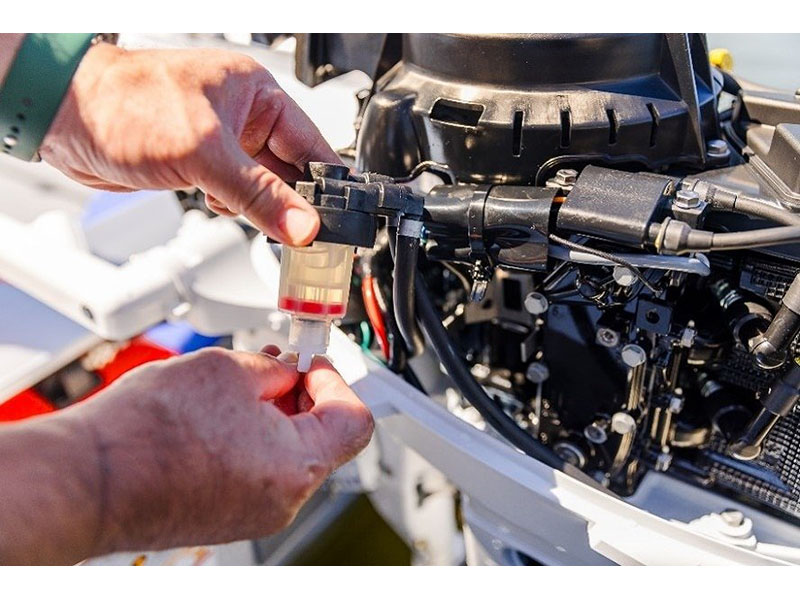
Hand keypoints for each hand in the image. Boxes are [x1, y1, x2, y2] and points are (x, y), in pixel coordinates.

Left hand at [40, 43, 339, 244]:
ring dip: (257, 207)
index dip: (327, 185)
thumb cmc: (124, 105)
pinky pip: (236, 194)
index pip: (310, 144)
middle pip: (289, 170)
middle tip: (302, 235)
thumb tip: (302, 224)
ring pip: (262, 187)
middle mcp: (243, 116)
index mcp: (256, 93)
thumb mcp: (204, 153)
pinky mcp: (201, 164)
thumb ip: (259, 194)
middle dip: (290, 202)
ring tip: (241, 207)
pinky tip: (216, 203)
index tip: (340, 220)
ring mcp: (222, 142)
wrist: (66, 120)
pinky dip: (233, 207)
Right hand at [69, 346, 372, 554]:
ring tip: (234, 387)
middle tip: (274, 365)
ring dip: (272, 415)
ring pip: (286, 454)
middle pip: (320, 437)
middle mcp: (282, 500)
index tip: (312, 363)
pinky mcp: (226, 516)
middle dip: (301, 394)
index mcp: (297, 465)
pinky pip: (257, 472)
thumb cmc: (147, 432)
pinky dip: (249, 440)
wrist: (90, 478)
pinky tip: (216, 416)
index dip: (335, 381)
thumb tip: (287, 370)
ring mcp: (254, 513)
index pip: (353, 419)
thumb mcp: (228, 369)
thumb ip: (275, 368)